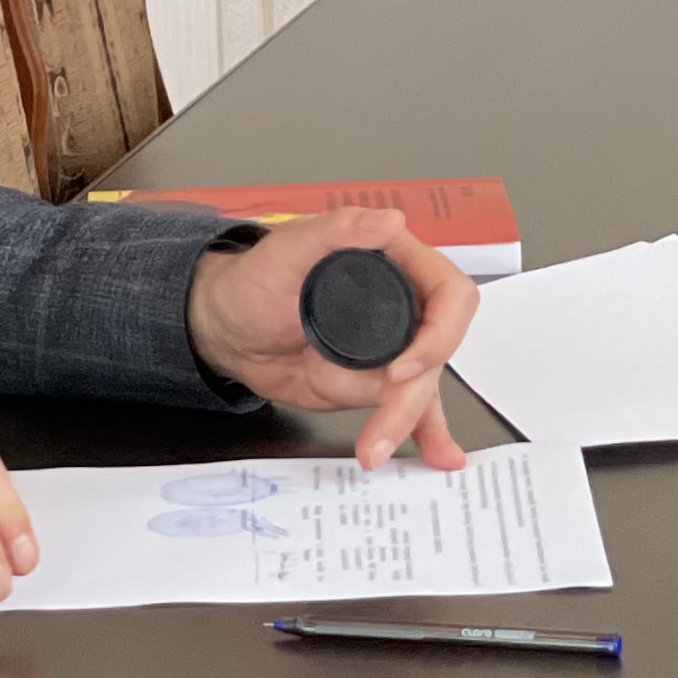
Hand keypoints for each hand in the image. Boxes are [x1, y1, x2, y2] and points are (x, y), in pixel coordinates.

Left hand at [185, 209, 481, 469]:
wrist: (227, 328)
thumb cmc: (254, 279)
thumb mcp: (288, 248)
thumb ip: (338, 230)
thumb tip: (390, 222)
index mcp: (396, 263)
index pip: (450, 294)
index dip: (441, 333)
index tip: (404, 366)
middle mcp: (404, 307)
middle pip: (438, 353)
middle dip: (414, 395)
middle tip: (384, 418)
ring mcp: (392, 350)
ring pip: (422, 390)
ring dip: (406, 424)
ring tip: (373, 449)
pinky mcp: (376, 384)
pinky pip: (411, 408)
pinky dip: (425, 433)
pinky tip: (439, 455)